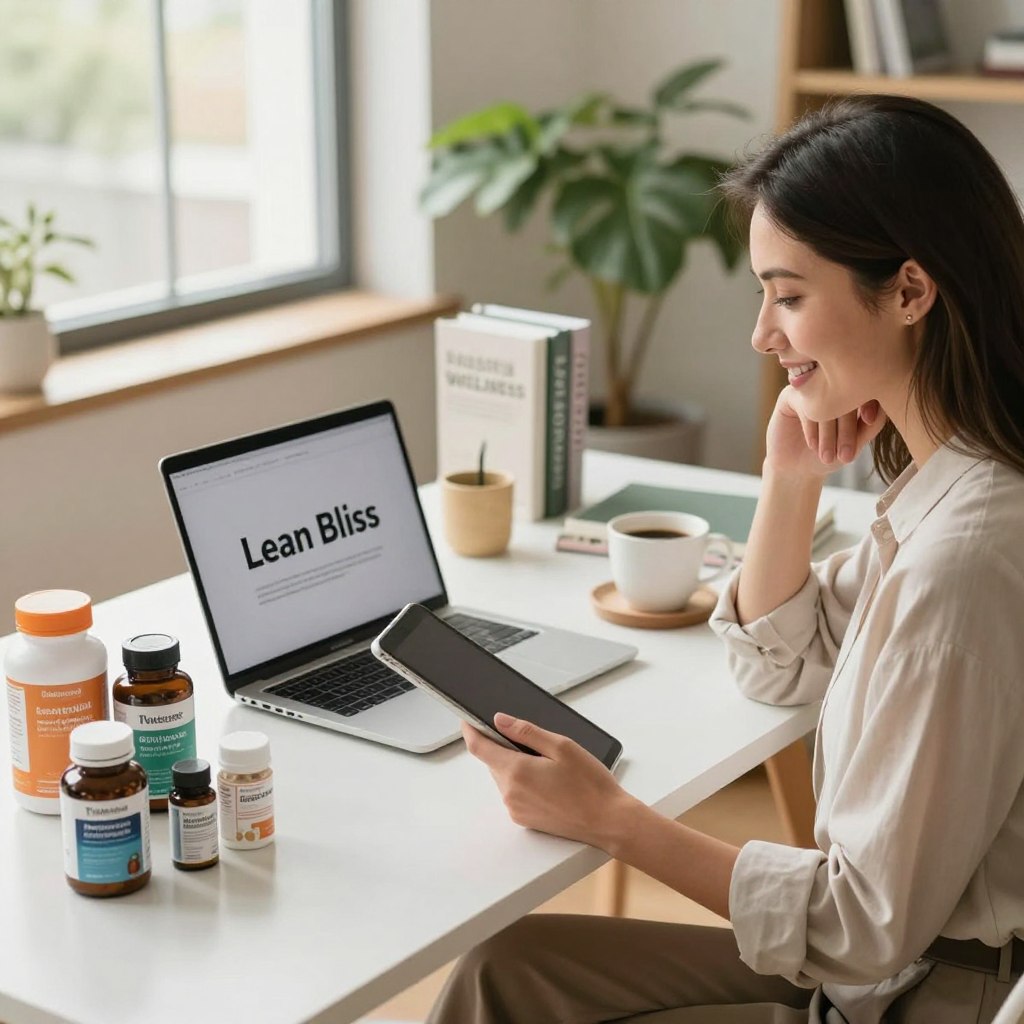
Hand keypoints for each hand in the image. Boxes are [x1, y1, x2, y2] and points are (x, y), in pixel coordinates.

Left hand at [461, 714, 634, 849]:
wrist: (607, 821)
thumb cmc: (590, 784)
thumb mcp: (561, 746)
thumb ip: (526, 732)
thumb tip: (499, 720)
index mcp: (516, 771)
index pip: (479, 748)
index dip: (471, 731)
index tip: (468, 720)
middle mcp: (510, 793)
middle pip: (493, 762)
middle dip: (505, 748)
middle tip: (534, 743)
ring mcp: (516, 809)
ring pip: (504, 778)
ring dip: (516, 766)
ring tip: (549, 766)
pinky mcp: (524, 820)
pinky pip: (514, 793)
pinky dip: (523, 782)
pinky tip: (549, 782)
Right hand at [765, 387, 885, 478]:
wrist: (798, 468)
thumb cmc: (831, 454)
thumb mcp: (856, 443)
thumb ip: (872, 425)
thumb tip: (884, 406)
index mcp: (852, 390)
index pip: (864, 387)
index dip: (868, 401)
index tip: (869, 421)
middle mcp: (830, 384)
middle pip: (844, 393)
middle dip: (846, 427)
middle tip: (846, 454)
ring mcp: (810, 387)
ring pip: (823, 400)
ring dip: (827, 432)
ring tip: (829, 456)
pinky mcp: (790, 395)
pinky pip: (803, 404)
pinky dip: (810, 427)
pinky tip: (813, 445)